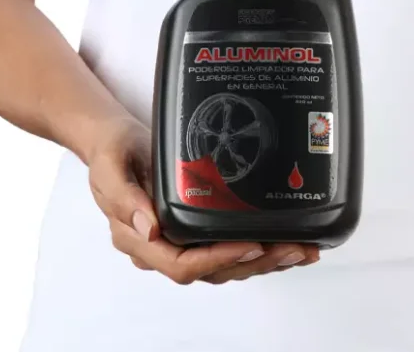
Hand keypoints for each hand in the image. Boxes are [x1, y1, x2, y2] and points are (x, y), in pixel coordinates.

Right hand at [85, 117, 319, 284]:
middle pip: (212, 270)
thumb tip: (151, 228)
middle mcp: (162, 248)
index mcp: (139, 240)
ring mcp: (180, 242)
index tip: (249, 245)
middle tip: (292, 249)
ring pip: (225, 265)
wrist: (116, 142)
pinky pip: (228, 249)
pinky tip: (287, 244)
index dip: (218, 260)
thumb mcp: (112, 167)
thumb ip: (126, 198)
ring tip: (301, 249)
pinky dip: (259, 250)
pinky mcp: (196, 231)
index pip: (182, 265)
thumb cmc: (113, 153)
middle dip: (255, 263)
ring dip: (264, 261)